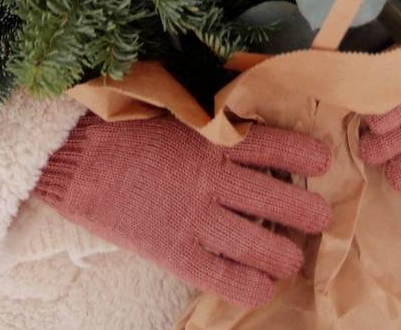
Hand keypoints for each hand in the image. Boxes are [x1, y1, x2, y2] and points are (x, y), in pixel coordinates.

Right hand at [34, 110, 331, 307]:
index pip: (279, 146)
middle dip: (309, 213)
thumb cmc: (127, 130)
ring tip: (291, 256)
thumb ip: (216, 128)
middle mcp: (215, 178)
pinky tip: (261, 283)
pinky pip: (228, 279)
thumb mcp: (179, 116)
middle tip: (318, 217)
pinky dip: (252, 285)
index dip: (307, 157)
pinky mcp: (178, 251)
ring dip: (287, 254)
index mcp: (214, 138)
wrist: (77, 158)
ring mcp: (197, 218)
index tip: (323, 164)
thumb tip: (252, 133)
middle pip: (282, 201)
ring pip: (264, 245)